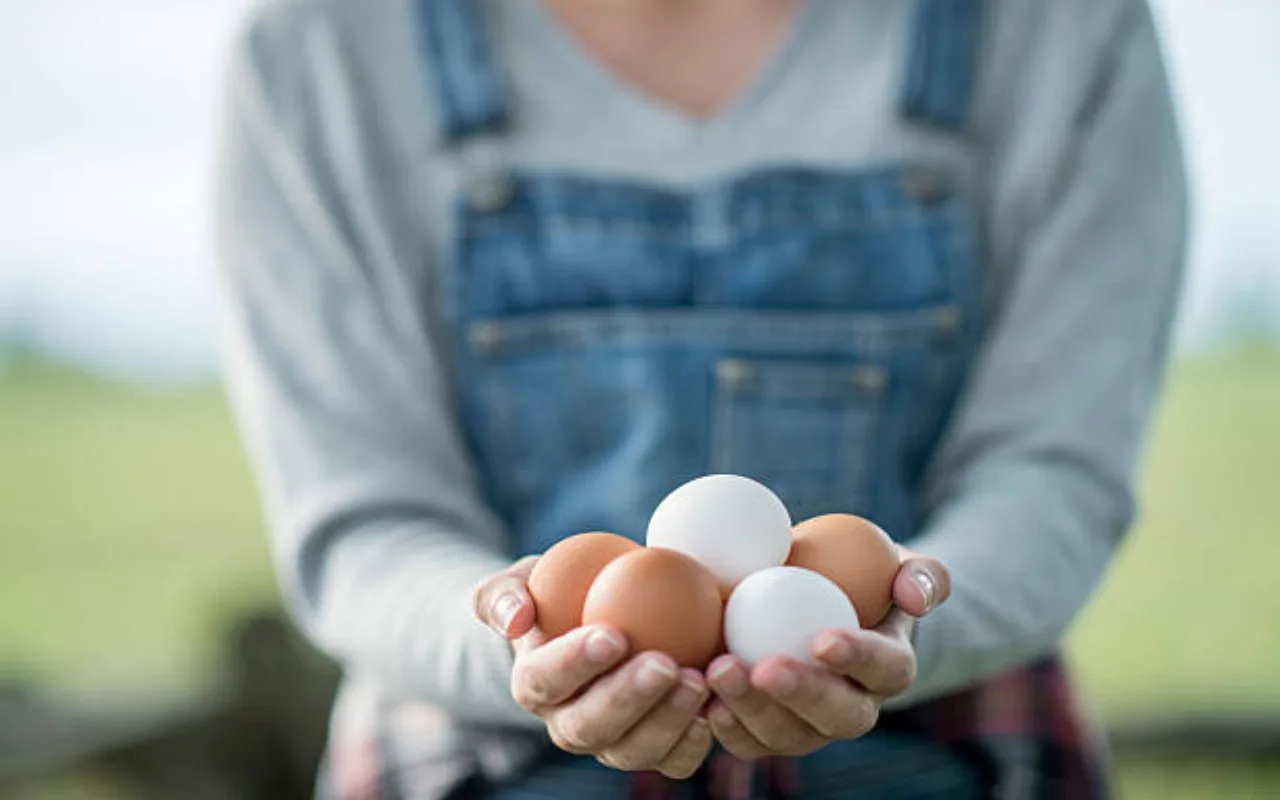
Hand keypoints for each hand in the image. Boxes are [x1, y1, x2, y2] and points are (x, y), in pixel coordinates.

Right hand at [473, 556, 713, 778]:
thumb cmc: (564, 590)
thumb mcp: (527, 578)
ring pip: (632, 751)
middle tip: (664, 663)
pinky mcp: (654, 750)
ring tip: (697, 681)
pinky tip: (712, 712)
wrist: (604, 615)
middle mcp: (568, 725)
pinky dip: (692, 744)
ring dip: (666, 721)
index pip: (546, 679)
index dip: (576, 663)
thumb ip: (506, 592)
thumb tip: (515, 620)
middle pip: (589, 727)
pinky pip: (672, 762)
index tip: (614, 635)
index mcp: (534, 685)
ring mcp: (612, 744)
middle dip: (627, 700)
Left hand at [704, 549, 949, 758]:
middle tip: (763, 667)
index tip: (823, 640)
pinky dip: (725, 726)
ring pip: (789, 736)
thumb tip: (915, 597)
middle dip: (801, 696)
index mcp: (890, 667)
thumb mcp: (898, 563)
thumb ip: (921, 573)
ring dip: (752, 710)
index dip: (858, 659)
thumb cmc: (862, 576)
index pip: (885, 669)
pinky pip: (750, 741)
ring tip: (718, 672)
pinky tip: (701, 700)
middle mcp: (855, 707)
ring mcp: (810, 726)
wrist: (820, 602)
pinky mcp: (768, 732)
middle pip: (838, 716)